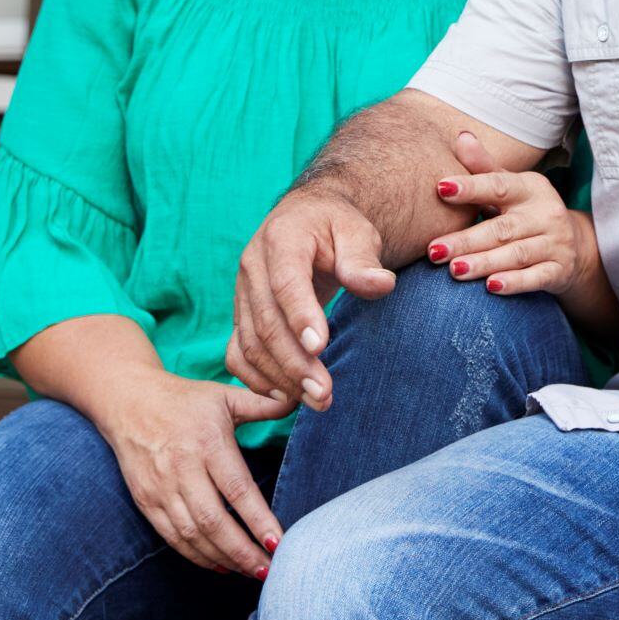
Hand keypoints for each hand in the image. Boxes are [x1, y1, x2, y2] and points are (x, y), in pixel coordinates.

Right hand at [98, 369, 293, 576]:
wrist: (128, 401)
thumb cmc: (185, 399)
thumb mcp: (225, 395)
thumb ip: (263, 404)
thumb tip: (299, 401)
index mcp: (208, 443)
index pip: (237, 490)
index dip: (258, 520)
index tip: (278, 543)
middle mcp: (183, 469)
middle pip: (214, 521)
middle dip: (243, 551)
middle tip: (271, 570)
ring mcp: (161, 488)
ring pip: (192, 535)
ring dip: (223, 558)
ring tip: (251, 572)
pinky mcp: (146, 501)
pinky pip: (172, 537)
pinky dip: (197, 556)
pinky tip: (220, 565)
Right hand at [227, 184, 397, 411]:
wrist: (309, 219)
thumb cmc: (337, 227)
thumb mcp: (357, 232)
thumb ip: (364, 259)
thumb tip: (381, 284)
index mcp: (282, 239)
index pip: (286, 282)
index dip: (300, 316)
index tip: (319, 348)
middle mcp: (253, 266)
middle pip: (267, 322)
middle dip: (294, 363)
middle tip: (324, 394)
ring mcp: (242, 292)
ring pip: (251, 343)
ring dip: (280, 378)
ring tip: (316, 400)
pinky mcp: (242, 314)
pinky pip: (237, 352)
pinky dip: (256, 378)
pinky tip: (286, 397)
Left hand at [427, 131, 597, 296]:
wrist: (574, 245)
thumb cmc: (527, 212)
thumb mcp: (510, 187)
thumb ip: (484, 167)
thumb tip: (461, 136)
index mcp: (531, 188)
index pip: (499, 185)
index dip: (471, 187)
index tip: (441, 188)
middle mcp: (546, 213)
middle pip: (502, 228)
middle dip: (467, 240)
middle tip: (434, 250)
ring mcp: (555, 243)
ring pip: (517, 254)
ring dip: (485, 263)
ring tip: (455, 270)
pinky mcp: (560, 270)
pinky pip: (537, 277)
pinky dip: (516, 283)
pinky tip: (492, 287)